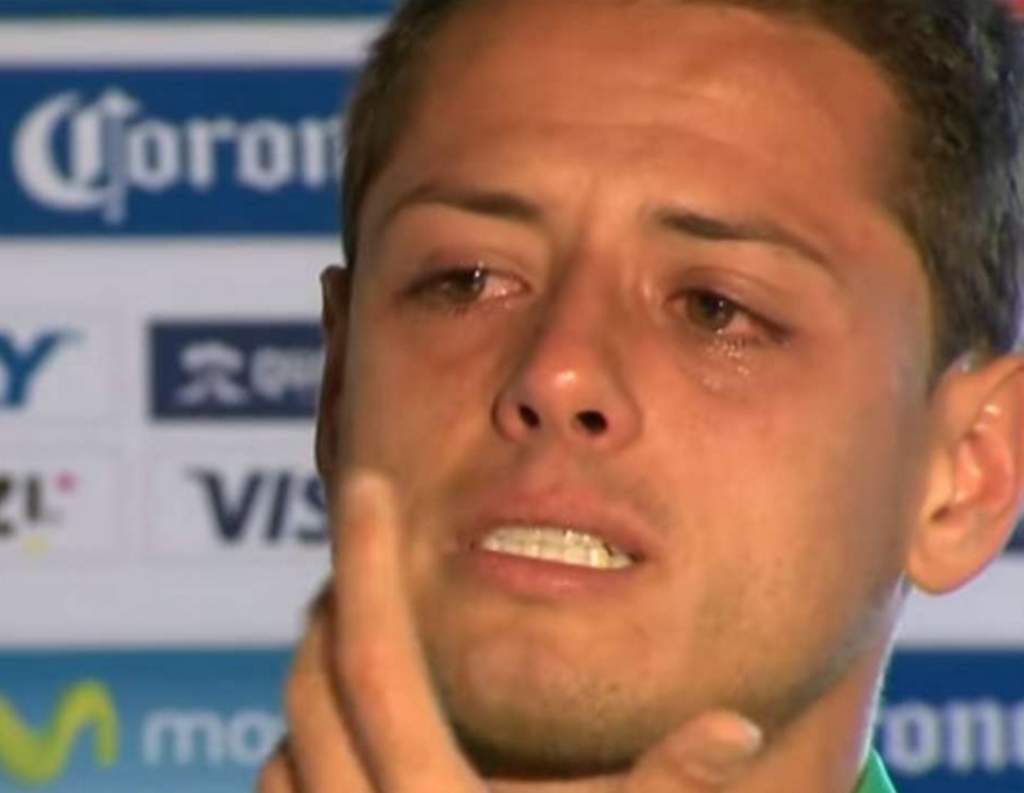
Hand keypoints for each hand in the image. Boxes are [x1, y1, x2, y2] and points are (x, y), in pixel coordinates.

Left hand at [257, 472, 763, 792]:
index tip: (367, 481)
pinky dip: (307, 751)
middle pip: (315, 678)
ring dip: (317, 673)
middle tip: (370, 549)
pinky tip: (345, 740)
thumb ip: (673, 792)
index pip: (376, 647)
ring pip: (289, 738)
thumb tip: (741, 729)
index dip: (372, 555)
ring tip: (357, 626)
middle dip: (338, 600)